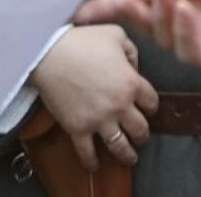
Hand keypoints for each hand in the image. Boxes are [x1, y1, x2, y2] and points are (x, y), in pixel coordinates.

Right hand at [29, 25, 157, 170]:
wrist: (49, 53)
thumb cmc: (82, 41)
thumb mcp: (115, 35)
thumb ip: (130, 50)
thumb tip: (133, 66)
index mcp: (131, 82)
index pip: (152, 102)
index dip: (151, 105)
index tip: (147, 108)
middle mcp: (119, 105)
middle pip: (140, 128)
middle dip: (142, 134)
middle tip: (140, 135)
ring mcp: (99, 120)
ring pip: (120, 146)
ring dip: (127, 154)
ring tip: (129, 158)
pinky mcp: (78, 128)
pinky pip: (88, 152)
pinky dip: (92, 162)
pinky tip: (95, 166)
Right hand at [75, 0, 200, 74]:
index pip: (139, 1)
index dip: (110, 7)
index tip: (81, 12)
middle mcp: (187, 19)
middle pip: (146, 24)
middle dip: (136, 11)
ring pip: (165, 39)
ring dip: (162, 18)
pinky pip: (190, 51)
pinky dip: (184, 30)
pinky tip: (189, 11)